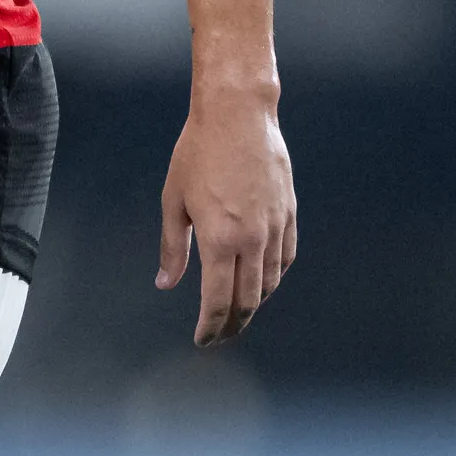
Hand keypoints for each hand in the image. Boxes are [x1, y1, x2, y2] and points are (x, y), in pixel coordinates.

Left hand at [155, 81, 295, 345]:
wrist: (238, 115)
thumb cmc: (198, 153)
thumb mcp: (174, 201)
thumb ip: (173, 248)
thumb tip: (166, 283)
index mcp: (220, 239)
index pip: (218, 301)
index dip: (211, 327)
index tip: (203, 340)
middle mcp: (253, 240)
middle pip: (247, 300)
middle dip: (232, 324)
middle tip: (220, 336)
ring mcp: (276, 227)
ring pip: (270, 283)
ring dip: (253, 304)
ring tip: (238, 313)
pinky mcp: (289, 213)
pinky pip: (285, 258)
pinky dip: (273, 277)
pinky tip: (262, 281)